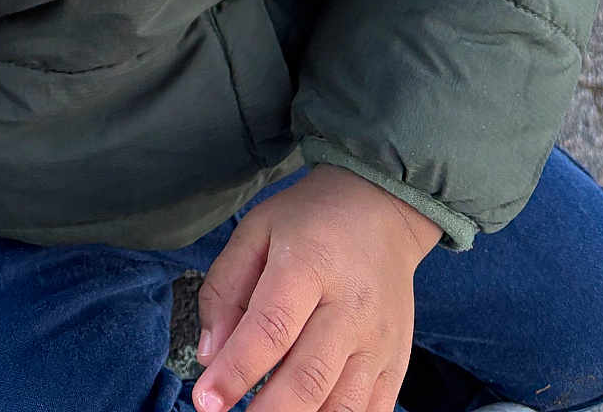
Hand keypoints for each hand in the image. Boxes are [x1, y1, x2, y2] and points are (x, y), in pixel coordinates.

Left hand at [193, 165, 442, 411]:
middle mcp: (350, 307)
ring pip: (342, 406)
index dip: (236, 370)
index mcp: (310, 264)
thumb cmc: (309, 221)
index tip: (205, 400)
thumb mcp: (256, 231)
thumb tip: (210, 355)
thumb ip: (225, 289)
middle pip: (308, 378)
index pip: (271, 328)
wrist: (381, 210)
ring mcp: (379, 340)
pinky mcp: (396, 362)